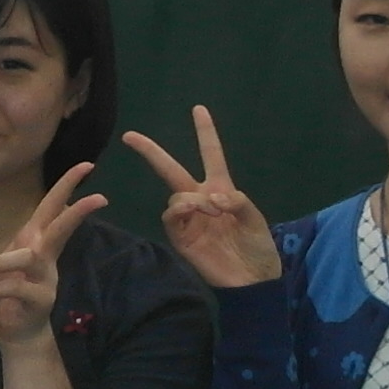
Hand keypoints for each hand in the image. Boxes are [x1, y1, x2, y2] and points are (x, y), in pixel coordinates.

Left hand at [0, 162, 108, 346]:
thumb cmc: (5, 294)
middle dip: (77, 210)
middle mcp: (44, 255)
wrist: (18, 331)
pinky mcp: (41, 299)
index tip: (87, 165)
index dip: (67, 186)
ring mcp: (46, 277)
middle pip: (61, 227)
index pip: (52, 207)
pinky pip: (14, 288)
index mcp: (34, 240)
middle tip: (100, 197)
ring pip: (26, 258)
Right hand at [119, 107, 279, 290]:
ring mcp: (188, 218)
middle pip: (171, 169)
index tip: (198, 109)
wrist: (252, 280)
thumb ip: (237, 201)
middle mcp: (201, 199)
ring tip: (213, 212)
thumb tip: (212, 198)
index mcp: (221, 189)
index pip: (211, 154)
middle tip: (130, 136)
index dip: (205, 132)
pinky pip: (172, 215)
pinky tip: (197, 214)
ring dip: (192, 198)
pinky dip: (182, 210)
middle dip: (151, 152)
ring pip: (176, 194)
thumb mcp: (256, 218)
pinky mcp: (181, 237)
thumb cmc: (258, 247)